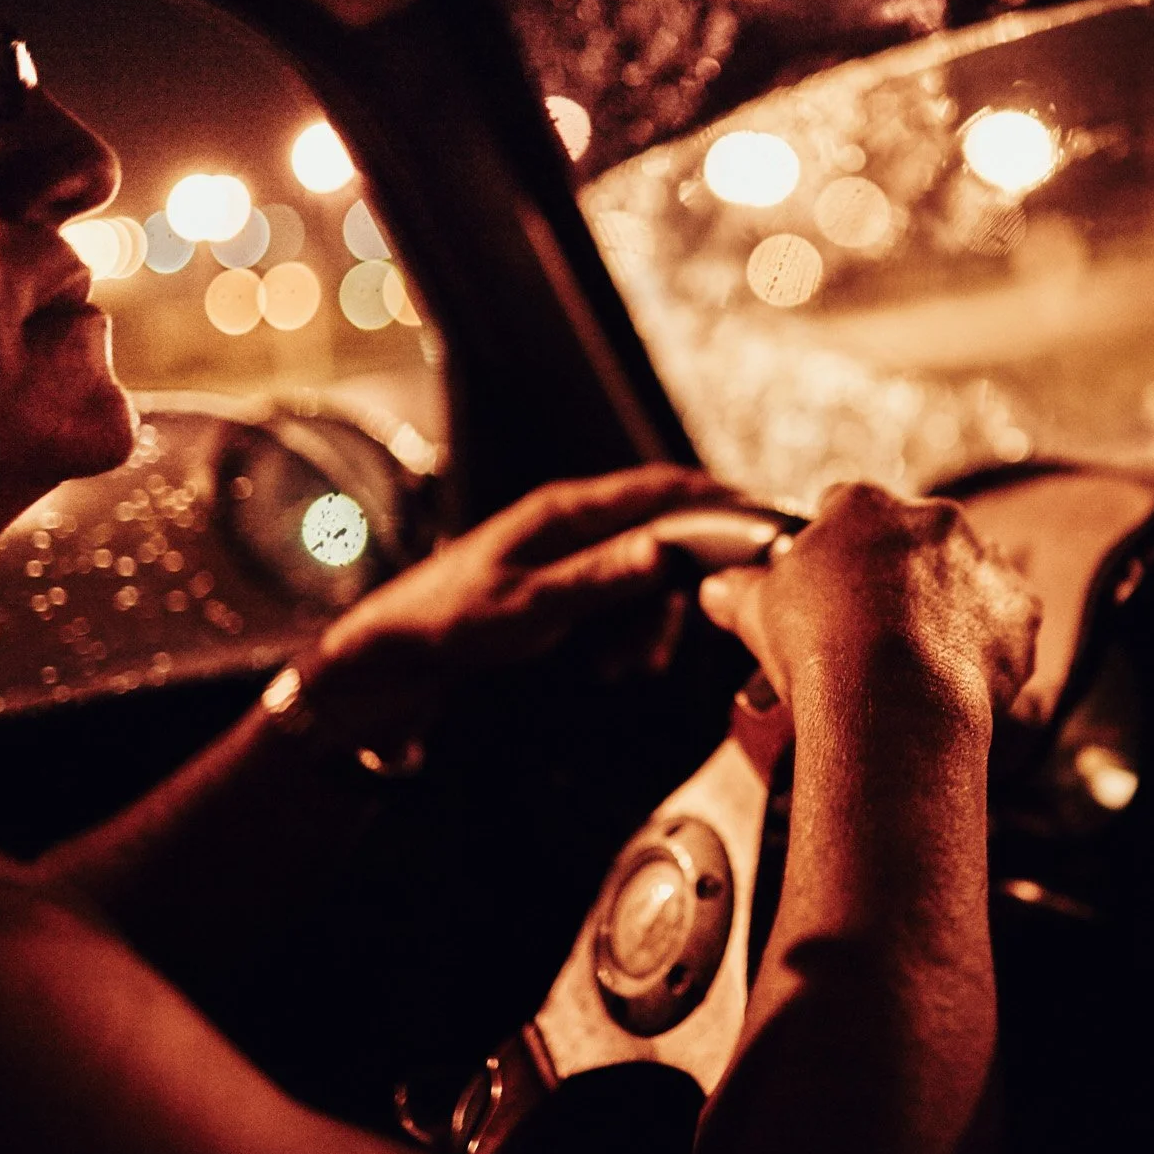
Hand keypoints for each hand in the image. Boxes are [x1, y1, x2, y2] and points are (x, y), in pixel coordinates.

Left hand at [312, 464, 733, 699]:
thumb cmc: (448, 621)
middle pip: (663, 534)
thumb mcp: (531, 606)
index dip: (717, 501)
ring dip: (651, 621)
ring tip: (629, 665)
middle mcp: (573, 521)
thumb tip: (669, 549)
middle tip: (682, 636)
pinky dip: (629, 631)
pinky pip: (621, 597)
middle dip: (681, 586)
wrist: (394, 653)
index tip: (759, 525)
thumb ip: (602, 576)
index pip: (661, 488)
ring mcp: (570, 550)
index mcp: (566, 511)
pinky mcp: (565, 580)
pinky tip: (612, 664)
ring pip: (644, 574)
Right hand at [696, 484, 1038, 752]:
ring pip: (964, 578)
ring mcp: (983, 562)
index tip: (826, 591)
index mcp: (865, 505)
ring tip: (915, 662)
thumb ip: (738, 591)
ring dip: (946, 607)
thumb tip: (716, 590)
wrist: (895, 702)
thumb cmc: (821, 647)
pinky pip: (1004, 624)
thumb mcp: (757, 611)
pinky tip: (954, 678)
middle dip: (894, 579)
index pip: (844, 510)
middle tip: (869, 633)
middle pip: (910, 542)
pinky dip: (986, 647)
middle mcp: (932, 519)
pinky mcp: (1020, 611)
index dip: (832, 552)